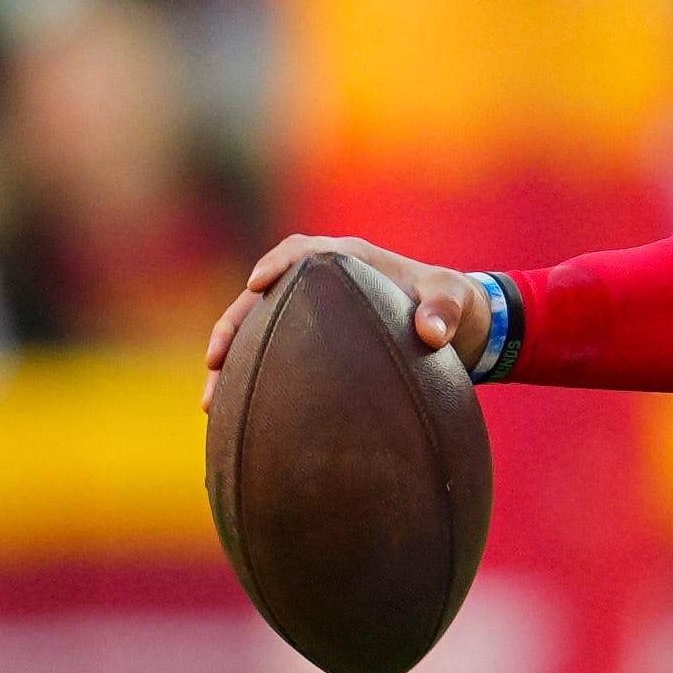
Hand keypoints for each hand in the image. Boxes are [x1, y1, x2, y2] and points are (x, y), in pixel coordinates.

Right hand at [209, 236, 485, 399]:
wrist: (459, 327)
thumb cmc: (454, 305)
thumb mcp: (457, 301)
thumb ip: (446, 311)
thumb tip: (430, 333)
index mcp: (347, 260)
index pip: (300, 252)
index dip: (276, 264)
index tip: (257, 284)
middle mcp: (321, 284)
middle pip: (260, 299)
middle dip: (232, 326)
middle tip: (215, 360)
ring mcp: (312, 316)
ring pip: (257, 335)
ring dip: (231, 366)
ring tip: (212, 404)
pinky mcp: (312, 346)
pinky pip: (272, 361)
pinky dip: (253, 385)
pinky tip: (238, 420)